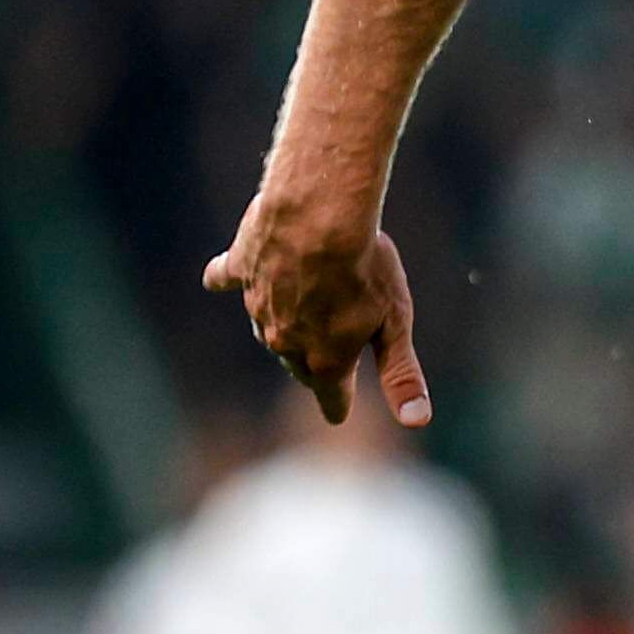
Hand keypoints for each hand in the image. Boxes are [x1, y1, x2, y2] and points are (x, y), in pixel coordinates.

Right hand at [207, 199, 429, 425]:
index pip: (331, 396)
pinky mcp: (239, 268)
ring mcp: (257, 306)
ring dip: (283, 324)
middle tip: (325, 364)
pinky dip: (224, 279)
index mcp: (325, 359)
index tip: (337, 415)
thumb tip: (416, 420)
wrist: (319, 213)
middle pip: (300, 364)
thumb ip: (401, 373)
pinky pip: (226, 279)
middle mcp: (285, 341)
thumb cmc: (366, 267)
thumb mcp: (396, 322)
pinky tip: (217, 279)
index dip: (338, 404)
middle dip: (315, 367)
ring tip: (296, 314)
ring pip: (268, 326)